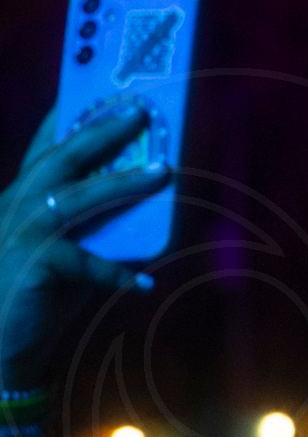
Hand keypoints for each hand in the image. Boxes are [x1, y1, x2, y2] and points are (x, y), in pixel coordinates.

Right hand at [0, 107, 166, 387]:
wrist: (1, 347)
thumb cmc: (35, 297)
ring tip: (163, 171)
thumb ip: (93, 224)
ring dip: (120, 183)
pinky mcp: (28, 267)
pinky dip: (113, 270)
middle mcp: (13, 208)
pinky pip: (80, 261)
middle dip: (101, 131)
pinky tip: (142, 281)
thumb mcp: (66, 251)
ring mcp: (16, 235)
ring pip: (72, 198)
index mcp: (19, 198)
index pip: (44, 147)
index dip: (70, 115)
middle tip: (140, 111)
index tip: (101, 88)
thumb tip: (145, 199)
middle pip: (58, 158)